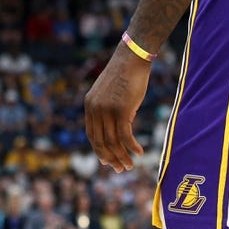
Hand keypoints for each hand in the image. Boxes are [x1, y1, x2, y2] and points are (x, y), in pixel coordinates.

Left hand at [84, 44, 150, 171]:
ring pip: (112, 141)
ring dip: (122, 156)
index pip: (91, 135)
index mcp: (89, 105)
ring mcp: (107, 110)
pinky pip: (125, 135)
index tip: (108, 161)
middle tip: (121, 169)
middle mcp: (95, 109)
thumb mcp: (110, 94)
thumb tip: (116, 130)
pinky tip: (139, 152)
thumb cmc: (125, 75)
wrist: (131, 59)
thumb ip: (108, 110)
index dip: (99, 151)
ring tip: (131, 165)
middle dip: (111, 158)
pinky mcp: (120, 110)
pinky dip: (132, 147)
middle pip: (100, 142)